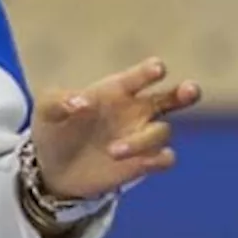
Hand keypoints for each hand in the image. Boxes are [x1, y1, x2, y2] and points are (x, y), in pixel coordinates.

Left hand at [31, 57, 201, 199]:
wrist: (53, 168)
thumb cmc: (53, 128)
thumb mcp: (46, 110)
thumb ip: (59, 101)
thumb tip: (81, 102)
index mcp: (113, 90)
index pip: (138, 77)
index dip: (149, 71)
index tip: (157, 68)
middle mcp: (134, 111)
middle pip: (171, 98)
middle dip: (184, 93)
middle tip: (191, 89)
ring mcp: (140, 136)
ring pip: (162, 131)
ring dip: (141, 140)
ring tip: (112, 150)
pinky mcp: (142, 163)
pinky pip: (165, 158)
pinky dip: (158, 159)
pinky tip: (141, 161)